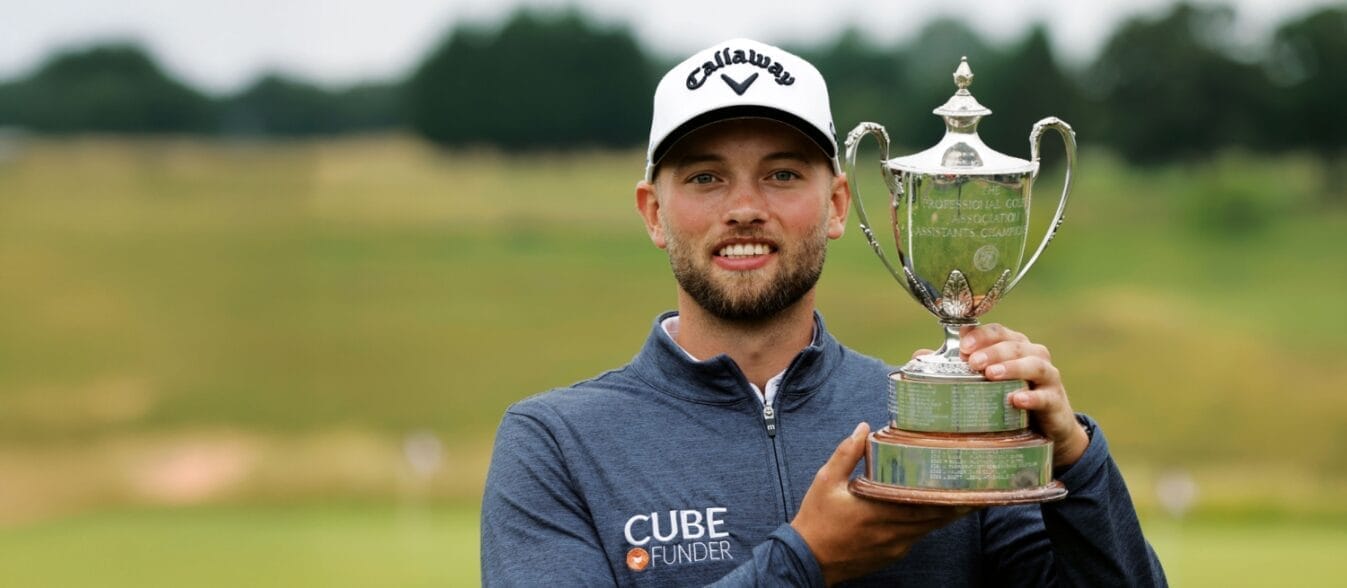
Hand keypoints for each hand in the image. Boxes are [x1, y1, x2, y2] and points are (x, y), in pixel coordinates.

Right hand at [791, 423, 974, 584]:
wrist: (807, 559)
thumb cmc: (816, 519)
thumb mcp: (825, 481)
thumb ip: (846, 454)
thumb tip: (863, 428)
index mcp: (878, 510)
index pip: (923, 504)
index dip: (947, 495)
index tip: (965, 483)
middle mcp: (892, 531)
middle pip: (934, 519)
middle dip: (956, 505)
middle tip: (975, 490)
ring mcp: (893, 546)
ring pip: (927, 529)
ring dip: (944, 516)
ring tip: (962, 500)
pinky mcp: (890, 555)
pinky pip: (915, 538)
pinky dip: (926, 526)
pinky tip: (931, 515)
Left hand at [949, 323, 1088, 467]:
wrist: (1047, 429)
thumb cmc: (1010, 397)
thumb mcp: (984, 381)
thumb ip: (955, 368)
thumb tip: (918, 356)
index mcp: (1014, 346)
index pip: (998, 331)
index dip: (980, 335)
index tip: (962, 346)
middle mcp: (1033, 355)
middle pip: (1014, 344)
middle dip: (992, 351)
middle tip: (973, 362)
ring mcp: (1048, 377)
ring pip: (1034, 364)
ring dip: (1012, 367)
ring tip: (991, 374)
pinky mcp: (1055, 401)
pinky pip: (1046, 396)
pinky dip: (1032, 397)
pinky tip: (1016, 400)